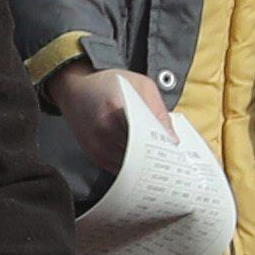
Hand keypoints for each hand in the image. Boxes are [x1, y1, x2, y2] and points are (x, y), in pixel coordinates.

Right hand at [48, 62, 171, 175]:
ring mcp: (97, 147)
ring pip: (131, 168)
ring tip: (162, 163)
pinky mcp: (94, 156)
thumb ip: (158, 110)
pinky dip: (134, 168)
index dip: (166, 146)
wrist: (74, 89)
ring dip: (146, 167)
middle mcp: (104, 132)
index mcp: (116, 109)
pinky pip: (120, 170)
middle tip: (175, 161)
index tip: (179, 152)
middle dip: (159, 160)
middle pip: (141, 156)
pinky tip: (144, 162)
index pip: (149, 137)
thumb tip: (172, 140)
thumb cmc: (109, 84)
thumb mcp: (141, 85)